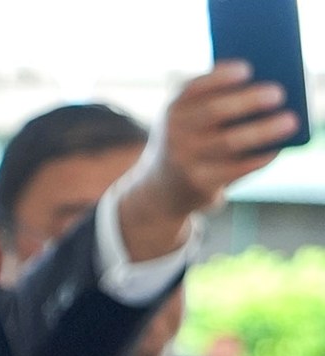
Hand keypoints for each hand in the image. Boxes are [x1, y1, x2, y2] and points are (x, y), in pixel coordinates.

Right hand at [118, 61, 297, 260]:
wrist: (160, 191)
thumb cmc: (189, 142)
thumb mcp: (189, 118)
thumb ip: (214, 98)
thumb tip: (264, 86)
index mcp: (173, 109)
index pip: (194, 87)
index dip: (221, 77)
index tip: (248, 69)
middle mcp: (174, 133)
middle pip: (214, 112)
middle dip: (248, 100)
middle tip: (279, 93)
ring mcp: (184, 160)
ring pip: (228, 142)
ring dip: (263, 130)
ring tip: (290, 121)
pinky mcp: (198, 183)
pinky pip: (233, 169)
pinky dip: (258, 158)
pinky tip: (275, 149)